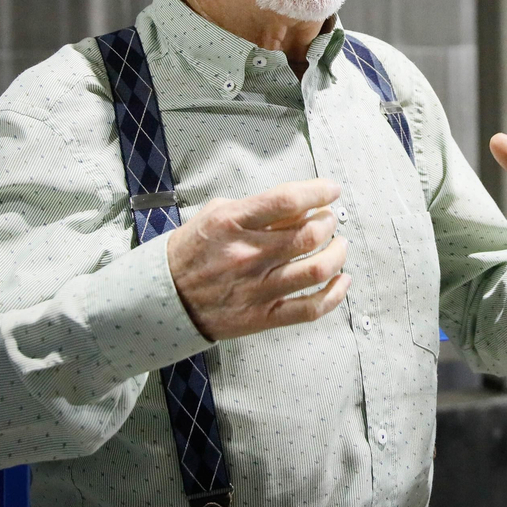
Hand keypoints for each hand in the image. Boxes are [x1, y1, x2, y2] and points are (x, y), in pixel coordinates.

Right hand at [165, 179, 349, 340]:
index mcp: (233, 223)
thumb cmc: (192, 250)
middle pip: (308, 235)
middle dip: (328, 223)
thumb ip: (258, 209)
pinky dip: (334, 294)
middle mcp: (247, 255)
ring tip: (339, 246)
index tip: (331, 190)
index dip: (318, 192)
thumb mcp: (217, 214)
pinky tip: (342, 281)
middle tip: (328, 220)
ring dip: (337, 254)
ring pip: (316, 270)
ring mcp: (256, 288)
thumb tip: (301, 206)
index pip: (287, 201)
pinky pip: (310, 308)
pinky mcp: (262, 316)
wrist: (164, 297)